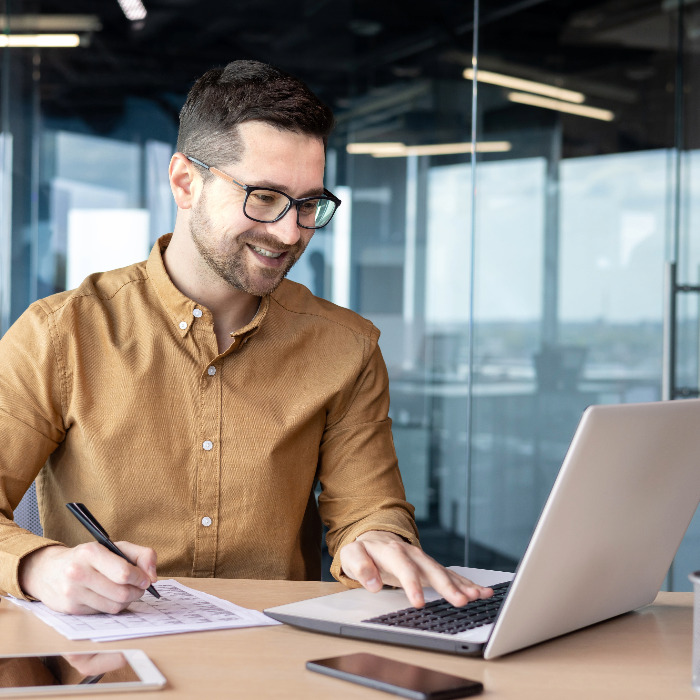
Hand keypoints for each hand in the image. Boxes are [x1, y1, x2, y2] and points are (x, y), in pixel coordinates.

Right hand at [18, 542, 157, 614]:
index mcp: (91, 552)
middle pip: (121, 593)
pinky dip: (111, 606)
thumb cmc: (89, 558)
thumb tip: (153, 577)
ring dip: (127, 601)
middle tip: (140, 588)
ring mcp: (72, 593)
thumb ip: (142, 555)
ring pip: (114, 606)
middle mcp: (78, 573)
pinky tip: (109, 597)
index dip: (141, 578)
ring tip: (126, 592)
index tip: (146, 579)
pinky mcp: (71, 609)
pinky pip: (102, 613)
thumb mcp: (115, 546)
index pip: (124, 573)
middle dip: (137, 592)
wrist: (49, 571)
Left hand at [339, 531, 491, 607]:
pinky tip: (482, 592)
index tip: (419, 603)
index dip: (412, 585)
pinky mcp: (431, 568)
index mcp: (391, 551)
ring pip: (445, 572)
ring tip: (479, 596)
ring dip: (462, 585)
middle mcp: (412, 554)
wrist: (373, 538)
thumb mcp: (352, 556)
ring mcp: (424, 560)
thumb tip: (373, 583)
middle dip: (447, 586)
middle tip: (461, 601)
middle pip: (431, 570)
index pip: (404, 569)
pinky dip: (466, 583)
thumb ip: (360, 567)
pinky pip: (451, 575)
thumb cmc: (363, 551)